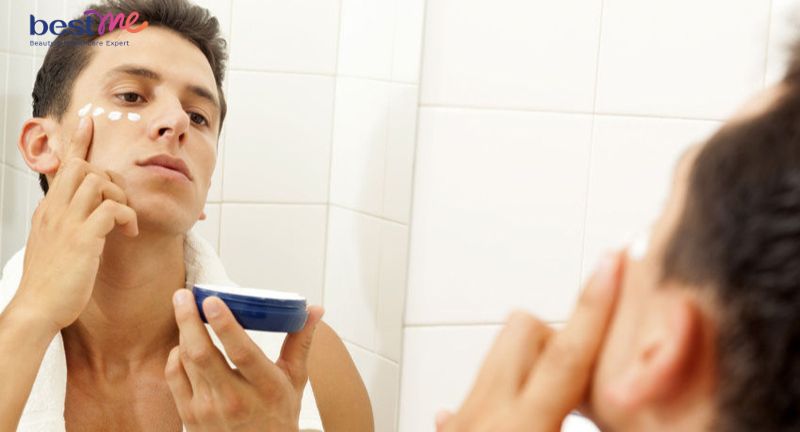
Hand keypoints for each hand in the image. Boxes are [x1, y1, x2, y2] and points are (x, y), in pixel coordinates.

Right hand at [10, 116, 137, 333]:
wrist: (37, 309)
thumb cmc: (50, 282)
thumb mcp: (53, 244)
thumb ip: (66, 223)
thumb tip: (87, 214)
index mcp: (48, 211)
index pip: (63, 167)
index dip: (78, 143)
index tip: (89, 122)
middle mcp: (54, 211)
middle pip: (81, 166)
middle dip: (108, 175)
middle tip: (120, 201)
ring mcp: (67, 223)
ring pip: (97, 181)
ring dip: (120, 196)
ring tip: (125, 221)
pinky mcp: (83, 239)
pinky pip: (113, 209)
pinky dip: (127, 216)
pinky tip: (130, 232)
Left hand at [166, 289, 323, 430]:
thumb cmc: (278, 416)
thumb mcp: (295, 380)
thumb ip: (301, 341)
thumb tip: (314, 310)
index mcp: (266, 388)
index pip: (241, 352)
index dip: (224, 324)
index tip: (211, 300)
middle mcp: (235, 400)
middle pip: (202, 354)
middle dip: (188, 320)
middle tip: (183, 295)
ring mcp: (208, 410)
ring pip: (186, 361)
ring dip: (184, 332)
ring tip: (185, 312)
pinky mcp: (189, 417)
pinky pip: (174, 376)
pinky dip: (176, 355)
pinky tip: (183, 344)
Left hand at [436, 251, 623, 431]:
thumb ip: (585, 426)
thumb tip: (621, 408)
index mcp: (522, 426)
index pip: (566, 354)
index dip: (595, 306)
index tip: (612, 263)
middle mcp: (485, 413)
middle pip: (523, 330)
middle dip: (559, 332)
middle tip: (585, 371)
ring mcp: (464, 417)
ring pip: (500, 353)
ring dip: (534, 362)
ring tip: (560, 396)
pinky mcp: (451, 428)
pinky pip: (479, 389)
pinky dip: (507, 391)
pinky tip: (520, 413)